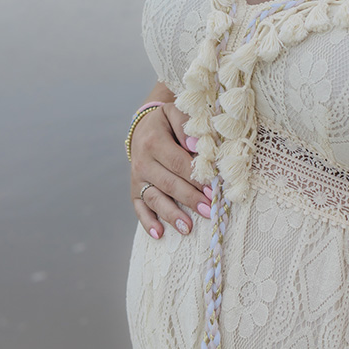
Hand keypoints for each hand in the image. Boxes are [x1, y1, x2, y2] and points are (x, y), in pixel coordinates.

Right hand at [130, 101, 210, 238]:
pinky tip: (158, 234)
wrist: (143, 128)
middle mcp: (142, 162)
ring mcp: (137, 178)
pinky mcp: (134, 190)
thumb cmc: (166, 123)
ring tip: (187, 228)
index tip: (213, 190)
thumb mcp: (174, 114)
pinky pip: (139, 208)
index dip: (196, 178)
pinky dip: (147, 222)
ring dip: (171, 214)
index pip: (178, 163)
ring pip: (154, 198)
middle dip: (190, 199)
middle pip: (169, 183)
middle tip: (208, 211)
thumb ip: (186, 126)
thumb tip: (196, 146)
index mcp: (153, 141)